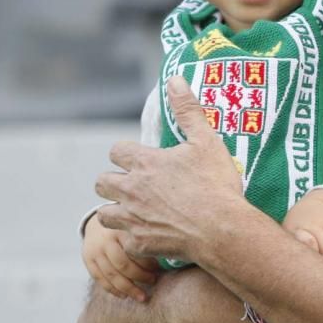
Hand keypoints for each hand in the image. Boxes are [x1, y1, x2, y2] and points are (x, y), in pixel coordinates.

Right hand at [83, 212, 159, 302]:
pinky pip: (100, 279)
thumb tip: (172, 254)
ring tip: (142, 296)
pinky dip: (112, 290)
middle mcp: (106, 239)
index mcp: (122, 228)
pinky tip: (124, 296)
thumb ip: (149, 235)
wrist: (98, 221)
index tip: (160, 269)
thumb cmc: (127, 225)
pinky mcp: (87, 259)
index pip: (136, 250)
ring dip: (128, 288)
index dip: (148, 263)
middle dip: (140, 277)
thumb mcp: (137, 223)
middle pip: (123, 265)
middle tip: (154, 281)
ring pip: (111, 275)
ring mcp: (95, 250)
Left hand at [97, 77, 255, 261]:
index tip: (139, 157)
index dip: (126, 152)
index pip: (116, 150)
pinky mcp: (140, 243)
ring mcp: (133, 218)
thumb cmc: (215, 184)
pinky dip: (133, 237)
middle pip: (101, 182)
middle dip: (112, 180)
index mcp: (145, 162)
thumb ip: (188, 110)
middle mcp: (131, 189)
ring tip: (133, 209)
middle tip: (132, 183)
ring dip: (115, 210)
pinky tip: (148, 234)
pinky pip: (124, 240)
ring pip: (105, 213)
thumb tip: (175, 79)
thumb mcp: (206, 141)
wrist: (221, 229)